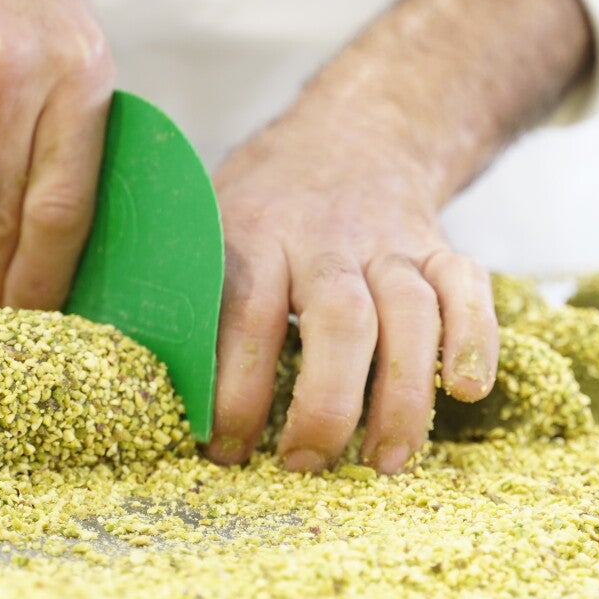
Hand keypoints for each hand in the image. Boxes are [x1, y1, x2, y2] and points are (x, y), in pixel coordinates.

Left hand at [206, 92, 499, 476]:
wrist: (353, 134)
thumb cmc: (263, 206)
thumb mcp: (206, 223)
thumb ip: (177, 289)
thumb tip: (123, 374)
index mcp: (253, 234)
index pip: (246, 316)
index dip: (237, 390)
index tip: (225, 450)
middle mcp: (325, 239)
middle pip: (340, 320)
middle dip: (326, 403)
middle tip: (306, 465)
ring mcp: (390, 244)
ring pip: (410, 314)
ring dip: (403, 394)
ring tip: (384, 461)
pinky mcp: (441, 250)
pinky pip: (468, 290)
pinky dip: (475, 339)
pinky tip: (469, 391)